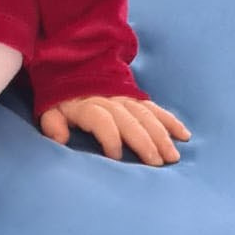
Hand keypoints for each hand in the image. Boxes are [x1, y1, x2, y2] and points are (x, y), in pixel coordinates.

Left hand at [40, 95, 190, 164]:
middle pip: (131, 121)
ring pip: (148, 116)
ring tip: (173, 156)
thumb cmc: (62, 101)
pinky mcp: (138, 99)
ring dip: (162, 136)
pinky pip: (157, 109)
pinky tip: (184, 135)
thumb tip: (60, 138)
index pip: (102, 121)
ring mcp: (127, 99)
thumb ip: (53, 124)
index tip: (115, 157)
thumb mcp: (50, 110)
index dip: (109, 138)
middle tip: (157, 163)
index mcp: (88, 105)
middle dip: (145, 142)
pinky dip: (171, 121)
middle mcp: (111, 100)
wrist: (75, 71)